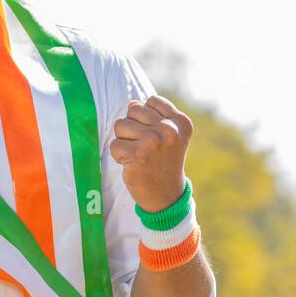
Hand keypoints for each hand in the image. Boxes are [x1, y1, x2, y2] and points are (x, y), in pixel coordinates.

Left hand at [109, 95, 192, 212]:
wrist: (166, 195)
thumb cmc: (163, 162)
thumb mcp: (169, 135)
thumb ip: (153, 115)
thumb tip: (131, 104)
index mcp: (181, 122)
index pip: (151, 101)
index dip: (146, 118)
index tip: (155, 136)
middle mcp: (170, 129)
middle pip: (133, 110)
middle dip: (133, 128)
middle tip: (145, 147)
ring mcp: (153, 141)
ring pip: (120, 125)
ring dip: (124, 140)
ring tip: (138, 154)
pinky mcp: (137, 155)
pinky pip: (114, 144)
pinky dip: (118, 155)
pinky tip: (132, 164)